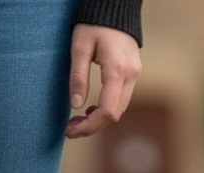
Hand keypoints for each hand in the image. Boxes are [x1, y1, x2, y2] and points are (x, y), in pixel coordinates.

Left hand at [64, 25, 140, 139]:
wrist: (115, 6)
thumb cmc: (94, 23)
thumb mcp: (79, 47)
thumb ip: (78, 77)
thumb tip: (76, 106)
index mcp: (117, 70)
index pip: (106, 111)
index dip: (88, 126)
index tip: (69, 130)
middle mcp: (130, 75)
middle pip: (114, 115)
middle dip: (91, 127)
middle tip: (70, 128)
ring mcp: (134, 74)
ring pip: (119, 110)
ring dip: (98, 120)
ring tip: (78, 120)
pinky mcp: (133, 73)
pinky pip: (121, 100)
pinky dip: (106, 110)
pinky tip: (91, 109)